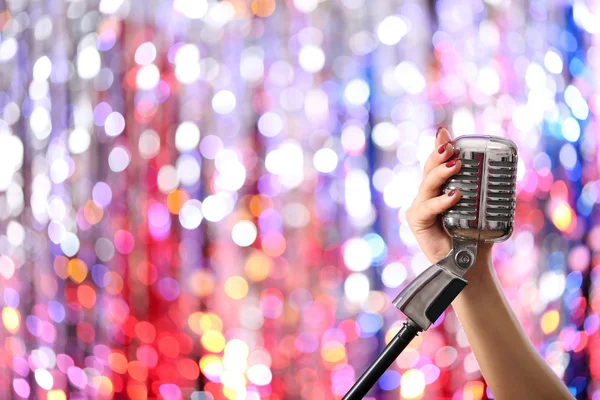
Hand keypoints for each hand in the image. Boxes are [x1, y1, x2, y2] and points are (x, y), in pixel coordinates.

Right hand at [406, 128, 491, 266]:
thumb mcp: (484, 208)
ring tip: (455, 164)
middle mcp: (427, 195)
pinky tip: (454, 196)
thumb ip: (488, 191)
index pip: (438, 163)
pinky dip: (441, 202)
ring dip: (440, 173)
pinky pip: (428, 208)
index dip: (439, 146)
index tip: (445, 133)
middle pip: (429, 169)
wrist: (471, 264)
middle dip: (438, 155)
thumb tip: (508, 169)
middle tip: (452, 147)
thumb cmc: (477, 236)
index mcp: (441, 189)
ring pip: (427, 184)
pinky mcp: (417, 221)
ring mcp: (420, 207)